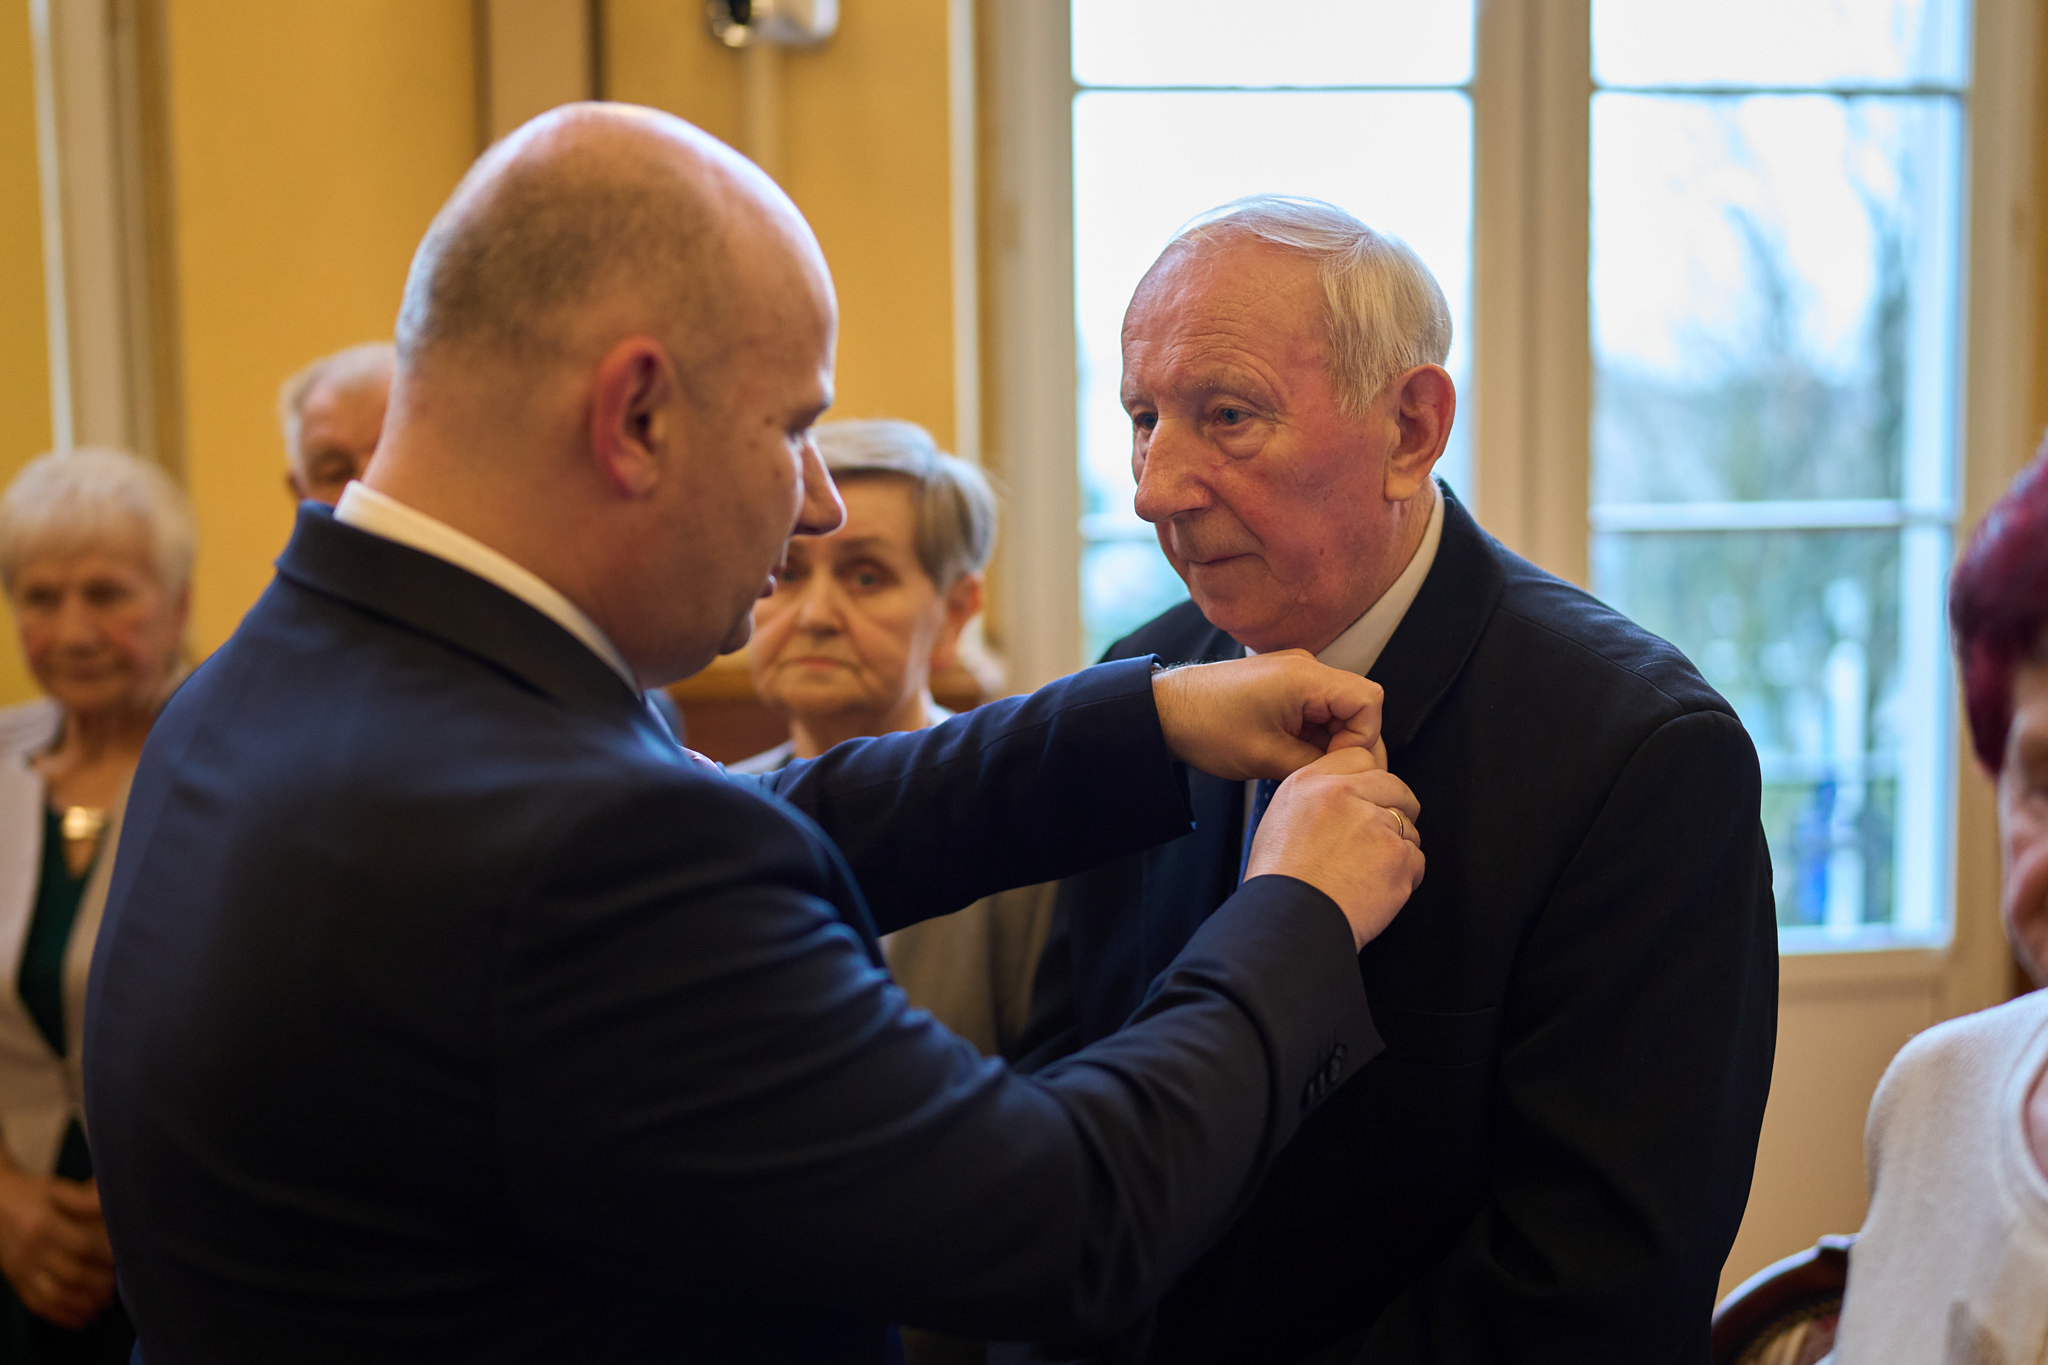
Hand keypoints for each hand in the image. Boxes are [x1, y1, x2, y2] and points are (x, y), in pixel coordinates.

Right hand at [0, 1168, 115, 1328]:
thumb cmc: (32, 1193)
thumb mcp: (57, 1189)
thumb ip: (86, 1197)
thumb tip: (116, 1203)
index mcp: (43, 1224)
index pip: (82, 1245)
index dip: (107, 1255)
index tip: (128, 1257)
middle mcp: (30, 1250)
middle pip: (71, 1274)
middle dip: (100, 1283)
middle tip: (120, 1283)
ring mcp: (20, 1269)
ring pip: (55, 1295)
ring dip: (84, 1303)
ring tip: (106, 1302)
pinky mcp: (15, 1281)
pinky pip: (37, 1304)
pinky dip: (62, 1315)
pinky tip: (83, 1318)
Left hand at [1152, 651, 1387, 780]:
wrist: (1165, 711)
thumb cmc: (1207, 728)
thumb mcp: (1267, 757)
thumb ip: (1318, 765)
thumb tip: (1348, 774)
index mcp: (1306, 677)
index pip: (1369, 702)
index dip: (1362, 739)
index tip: (1336, 766)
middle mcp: (1306, 667)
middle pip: (1356, 706)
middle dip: (1348, 744)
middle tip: (1327, 775)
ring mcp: (1296, 673)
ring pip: (1338, 711)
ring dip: (1329, 742)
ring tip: (1301, 766)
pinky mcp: (1284, 683)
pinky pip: (1317, 710)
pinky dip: (1313, 735)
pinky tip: (1293, 756)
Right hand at [1245, 747, 1423, 950]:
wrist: (1289, 921)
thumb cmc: (1278, 882)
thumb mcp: (1280, 820)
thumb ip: (1314, 799)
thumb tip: (1341, 801)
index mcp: (1311, 783)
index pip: (1360, 758)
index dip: (1371, 780)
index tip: (1372, 796)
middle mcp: (1345, 795)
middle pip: (1395, 787)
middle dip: (1398, 807)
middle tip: (1383, 835)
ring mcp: (1376, 824)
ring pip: (1408, 827)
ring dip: (1397, 848)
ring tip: (1368, 873)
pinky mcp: (1398, 856)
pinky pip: (1416, 860)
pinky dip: (1404, 877)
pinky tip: (1376, 889)